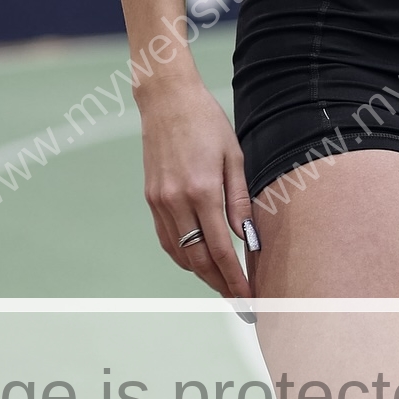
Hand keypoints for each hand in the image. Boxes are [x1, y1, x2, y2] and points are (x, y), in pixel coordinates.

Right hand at [139, 81, 253, 299]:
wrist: (167, 100)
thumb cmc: (207, 122)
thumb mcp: (234, 156)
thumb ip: (239, 199)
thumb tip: (245, 236)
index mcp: (202, 190)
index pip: (219, 249)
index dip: (234, 278)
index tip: (248, 296)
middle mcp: (176, 201)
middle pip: (197, 260)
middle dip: (219, 284)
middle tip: (238, 298)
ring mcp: (160, 201)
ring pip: (179, 254)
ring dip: (200, 273)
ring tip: (222, 282)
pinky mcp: (151, 198)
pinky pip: (166, 238)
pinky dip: (182, 255)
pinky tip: (196, 260)